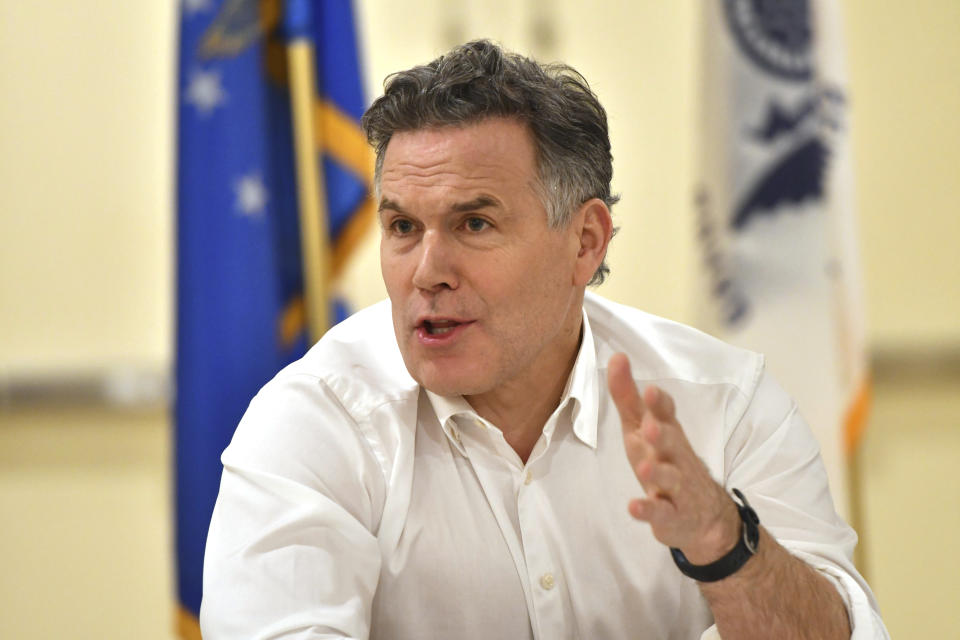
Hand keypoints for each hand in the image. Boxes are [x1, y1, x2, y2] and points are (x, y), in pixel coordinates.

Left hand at [607, 352, 739, 563]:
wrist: (702, 514)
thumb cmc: (664, 459)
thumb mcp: (641, 426)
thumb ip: (627, 395)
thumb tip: (616, 356)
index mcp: (668, 432)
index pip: (667, 415)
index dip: (660, 404)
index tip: (650, 390)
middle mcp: (675, 457)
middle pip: (672, 444)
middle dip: (663, 434)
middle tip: (651, 426)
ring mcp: (677, 488)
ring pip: (671, 479)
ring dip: (659, 473)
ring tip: (645, 468)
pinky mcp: (672, 516)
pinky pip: (662, 513)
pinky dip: (648, 511)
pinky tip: (634, 507)